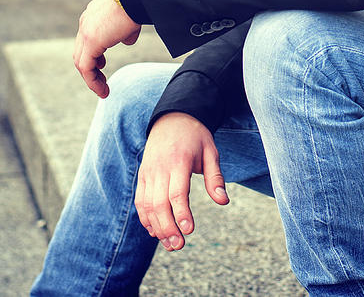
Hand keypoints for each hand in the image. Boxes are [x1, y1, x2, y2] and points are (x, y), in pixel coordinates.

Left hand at [73, 0, 140, 96]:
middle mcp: (86, 23)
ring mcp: (86, 32)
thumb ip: (125, 31)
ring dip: (91, 77)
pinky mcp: (92, 41)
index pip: (87, 39)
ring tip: (102, 89)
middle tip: (100, 79)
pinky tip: (103, 90)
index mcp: (93, 15)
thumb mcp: (129, 16)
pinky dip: (92, 81)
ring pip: (81, 61)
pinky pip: (86, 67)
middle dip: (90, 67)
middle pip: (80, 51)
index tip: (103, 64)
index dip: (93, 54)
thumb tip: (126, 41)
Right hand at [135, 112, 228, 250]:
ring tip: (170, 244)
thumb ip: (215, 177)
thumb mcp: (211, 151)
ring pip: (147, 205)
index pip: (177, 192)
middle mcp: (160, 168)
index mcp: (179, 161)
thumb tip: (223, 201)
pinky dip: (145, 218)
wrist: (172, 118)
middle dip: (168, 227)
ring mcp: (148, 172)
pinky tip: (155, 231)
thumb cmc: (195, 137)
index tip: (189, 230)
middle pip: (159, 203)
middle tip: (179, 245)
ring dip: (156, 227)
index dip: (181, 214)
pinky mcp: (142, 175)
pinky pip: (140, 201)